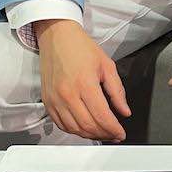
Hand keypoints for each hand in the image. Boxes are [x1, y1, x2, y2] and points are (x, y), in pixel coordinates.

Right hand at [36, 19, 130, 141]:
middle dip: (104, 135)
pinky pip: (61, 124)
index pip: (102, 117)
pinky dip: (74, 130)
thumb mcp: (107, 65)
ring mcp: (55, 100)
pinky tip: (85, 128)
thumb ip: (117, 91)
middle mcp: (68, 94)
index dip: (114, 129)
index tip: (121, 134)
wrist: (57, 37)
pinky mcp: (47, 101)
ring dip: (90, 135)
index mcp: (85, 84)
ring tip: (102, 133)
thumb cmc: (81, 48)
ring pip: (74, 129)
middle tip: (114, 135)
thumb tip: (124, 111)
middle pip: (88, 126)